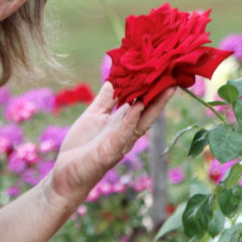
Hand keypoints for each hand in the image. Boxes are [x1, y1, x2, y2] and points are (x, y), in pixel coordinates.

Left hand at [47, 82, 173, 206]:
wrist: (66, 172)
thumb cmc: (82, 145)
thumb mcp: (95, 115)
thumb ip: (106, 98)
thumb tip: (115, 76)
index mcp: (124, 123)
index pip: (144, 102)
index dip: (154, 87)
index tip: (164, 69)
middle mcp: (127, 132)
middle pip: (149, 110)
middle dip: (162, 93)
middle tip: (174, 73)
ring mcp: (121, 142)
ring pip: (142, 121)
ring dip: (154, 104)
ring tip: (166, 85)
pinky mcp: (110, 151)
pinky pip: (123, 133)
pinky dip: (131, 119)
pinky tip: (138, 106)